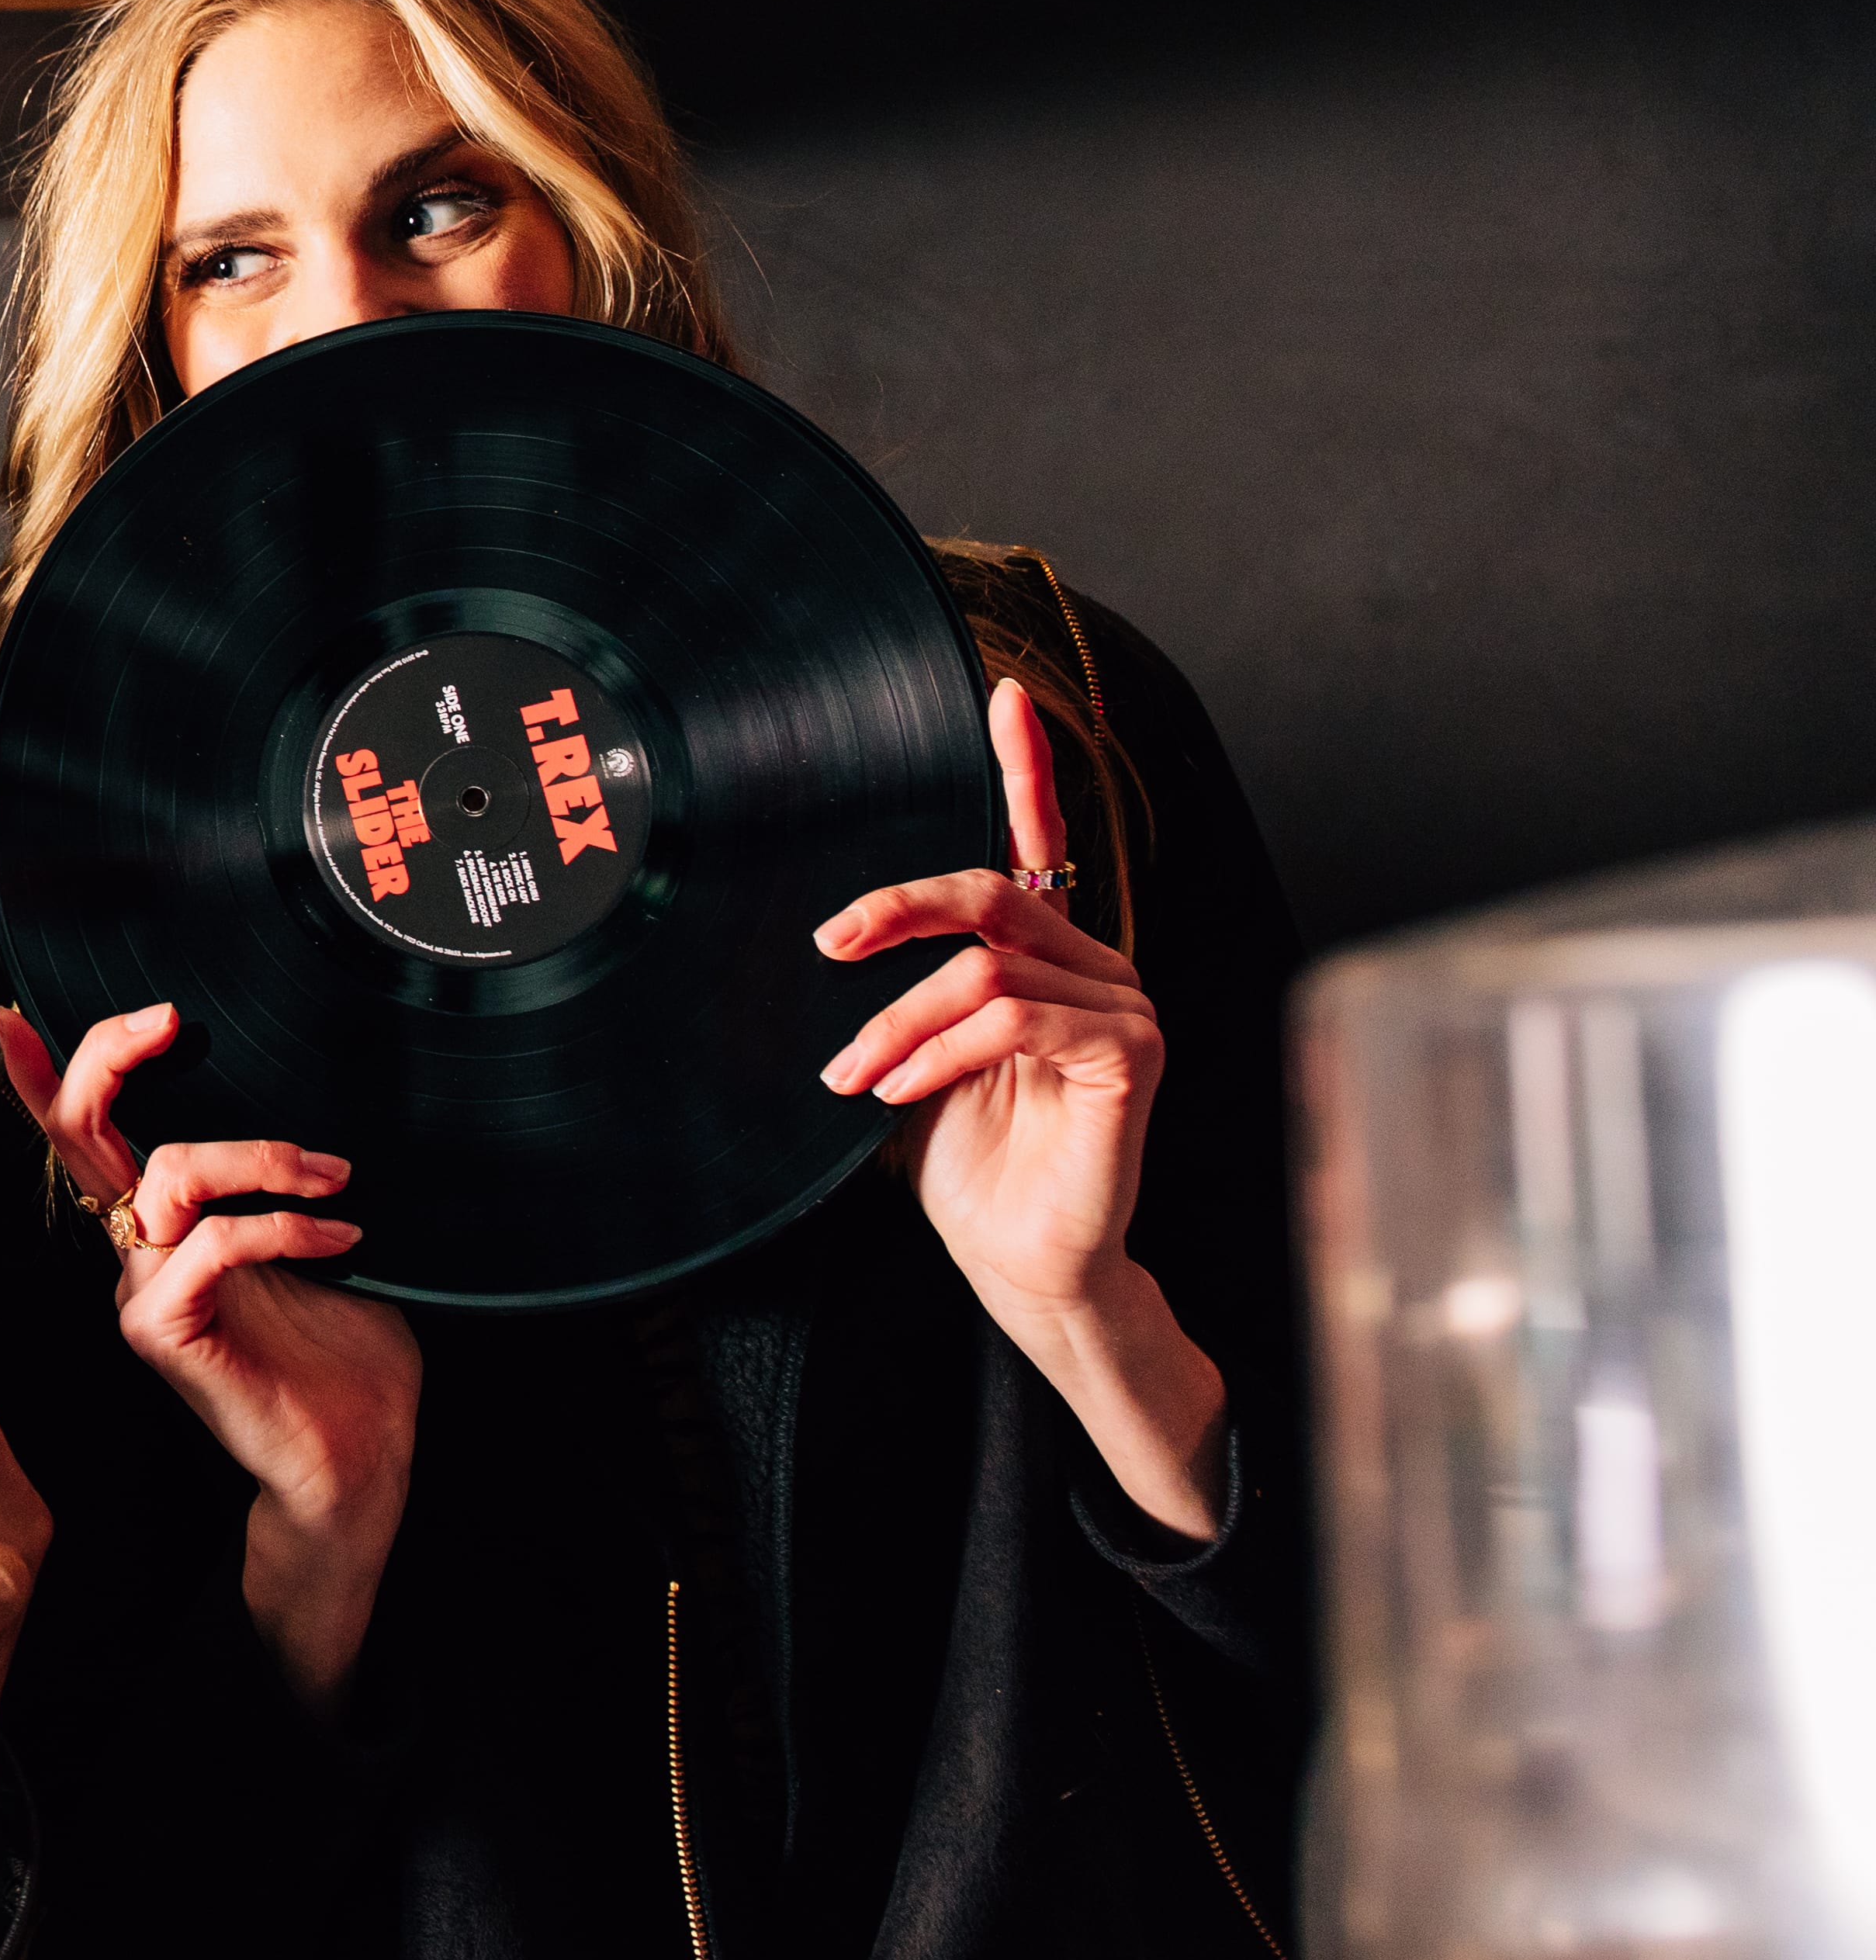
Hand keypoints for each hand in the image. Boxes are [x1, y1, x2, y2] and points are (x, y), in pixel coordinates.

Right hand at [4, 1003, 419, 1712]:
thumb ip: (298, 1184)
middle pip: (78, 1136)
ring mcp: (143, 1294)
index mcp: (164, 1228)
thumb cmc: (346, 1361)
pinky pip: (212, 1242)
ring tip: (334, 1178)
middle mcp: (138, 1255)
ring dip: (259, 1156)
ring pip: (166, 1175)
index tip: (51, 1008)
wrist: (355, 1462)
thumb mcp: (327, 1244)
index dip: (62, 1068)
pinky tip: (340, 1235)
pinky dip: (281, 1225)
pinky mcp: (164, 1333)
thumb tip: (333, 1098)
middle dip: (104, 1059)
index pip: (90, 1137)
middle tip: (165, 1019)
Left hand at [816, 677, 1225, 1536]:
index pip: (1041, 844)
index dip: (1025, 768)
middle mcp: (1095, 965)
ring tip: (852, 1075)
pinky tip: (899, 1091)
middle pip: (991, 889)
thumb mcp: (908, 1058)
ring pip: (986, 964)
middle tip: (828, 947)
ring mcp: (1125, 1006)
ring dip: (897, 1019)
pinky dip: (939, 1049)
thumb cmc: (967, 1168)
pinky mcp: (1132, 1054)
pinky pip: (1014, 1016)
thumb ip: (898, 992)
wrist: (1018, 1264)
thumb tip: (827, 940)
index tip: (1002, 695)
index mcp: (1046, 957)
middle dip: (895, 910)